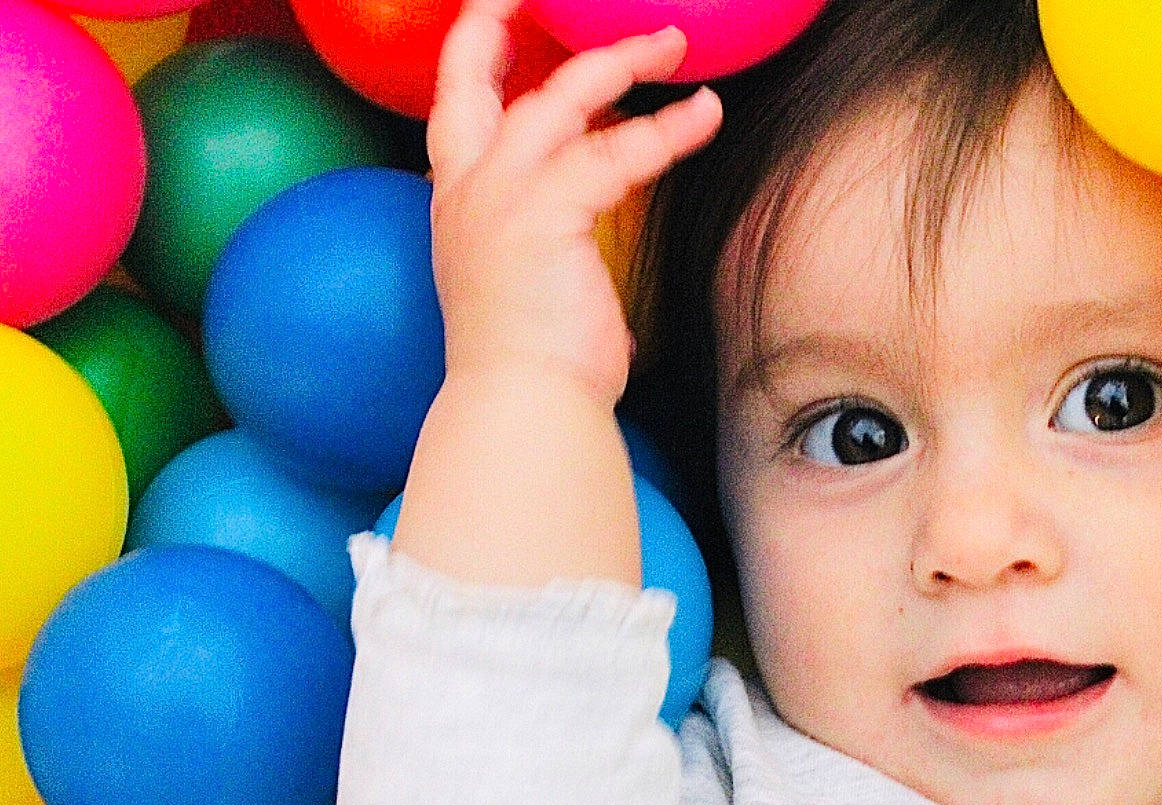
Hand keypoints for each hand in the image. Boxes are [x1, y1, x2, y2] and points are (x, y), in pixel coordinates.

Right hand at [425, 1, 721, 396]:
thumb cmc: (533, 365)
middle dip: (499, 16)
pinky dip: (669, 129)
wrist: (521, 408)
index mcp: (455, 206)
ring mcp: (500, 195)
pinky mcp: (546, 211)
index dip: (476, 53)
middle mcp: (467, 190)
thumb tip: (592, 232)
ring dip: (622, 59)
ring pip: (562, 95)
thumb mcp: (531, 284)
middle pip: (472, 72)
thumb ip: (550, 239)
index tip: (501, 15)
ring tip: (674, 42)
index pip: (455, 107)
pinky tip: (706, 113)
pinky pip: (619, 150)